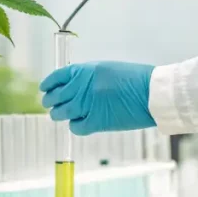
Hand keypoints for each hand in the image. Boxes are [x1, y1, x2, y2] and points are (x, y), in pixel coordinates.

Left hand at [40, 61, 154, 135]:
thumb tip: (75, 86)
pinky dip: (75, 126)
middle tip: (51, 105)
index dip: (48, 84)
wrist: (152, 93)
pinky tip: (79, 123)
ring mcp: (87, 105)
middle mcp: (82, 87)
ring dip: (59, 114)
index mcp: (84, 71)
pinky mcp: (95, 122)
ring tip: (60, 115)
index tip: (45, 89)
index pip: (57, 77)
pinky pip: (76, 126)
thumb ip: (88, 76)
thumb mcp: (108, 69)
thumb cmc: (135, 79)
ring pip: (61, 113)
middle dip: (51, 101)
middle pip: (55, 97)